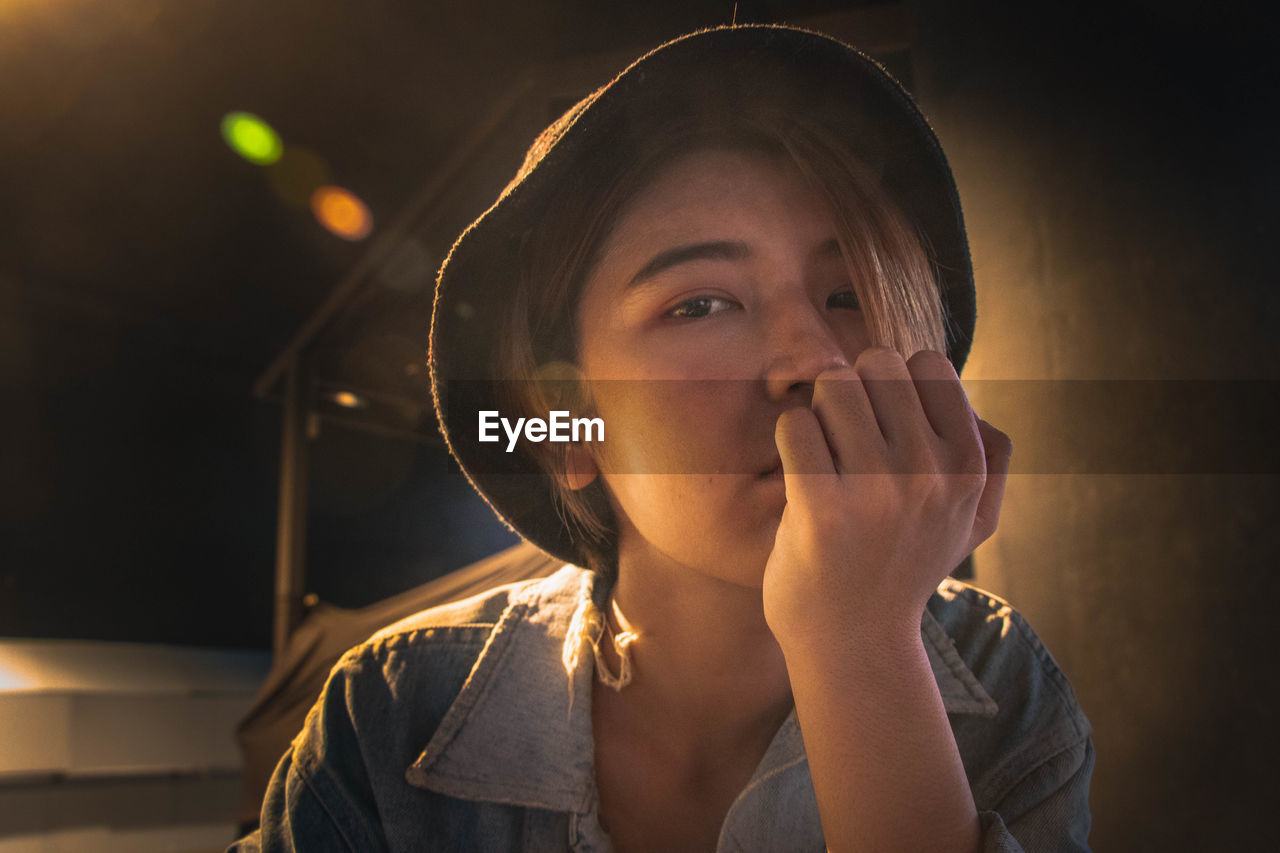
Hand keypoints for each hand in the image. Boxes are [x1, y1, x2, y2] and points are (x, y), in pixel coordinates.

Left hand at [762, 347, 1011, 648]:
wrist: (854, 643)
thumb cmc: (904, 569)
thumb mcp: (974, 523)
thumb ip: (993, 460)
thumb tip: (980, 404)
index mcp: (968, 466)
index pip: (929, 364)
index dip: (898, 381)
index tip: (884, 421)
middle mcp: (929, 473)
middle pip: (877, 364)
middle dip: (854, 390)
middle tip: (847, 437)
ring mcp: (876, 490)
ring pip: (834, 386)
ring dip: (820, 412)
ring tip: (824, 454)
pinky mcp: (821, 507)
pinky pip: (795, 425)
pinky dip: (791, 439)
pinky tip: (800, 473)